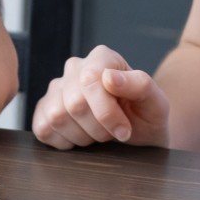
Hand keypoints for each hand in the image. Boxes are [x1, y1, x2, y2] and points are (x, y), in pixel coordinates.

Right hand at [32, 45, 169, 149]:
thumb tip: (109, 77)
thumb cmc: (146, 114)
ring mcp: (57, 88)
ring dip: (83, 136)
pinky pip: (43, 129)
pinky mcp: (44, 110)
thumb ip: (139, 85)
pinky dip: (64, 142)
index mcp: (102, 57)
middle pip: (74, 104)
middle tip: (114, 132)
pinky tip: (82, 137)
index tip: (124, 130)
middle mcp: (75, 67)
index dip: (106, 112)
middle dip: (99, 128)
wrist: (139, 133)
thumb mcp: (156, 102)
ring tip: (99, 133)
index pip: (90, 81)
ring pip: (57, 117)